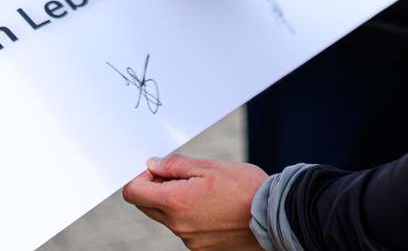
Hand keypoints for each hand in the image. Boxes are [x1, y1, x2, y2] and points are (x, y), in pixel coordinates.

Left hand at [122, 154, 265, 250]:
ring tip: (202, 190)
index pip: (134, 193)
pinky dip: (189, 216)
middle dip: (155, 188)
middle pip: (147, 206)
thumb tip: (153, 165)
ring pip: (166, 218)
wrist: (274, 215)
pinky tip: (211, 205)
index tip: (156, 169)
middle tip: (178, 175)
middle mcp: (178, 226)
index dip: (140, 177)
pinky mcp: (201, 248)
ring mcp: (189, 240)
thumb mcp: (209, 166)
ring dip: (173, 202)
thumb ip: (175, 166)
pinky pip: (184, 229)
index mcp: (175, 203)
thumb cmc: (245, 187)